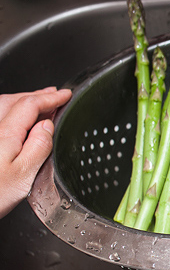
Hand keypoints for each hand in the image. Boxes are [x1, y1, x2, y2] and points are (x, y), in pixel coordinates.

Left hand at [0, 87, 71, 218]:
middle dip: (36, 95)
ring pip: (3, 108)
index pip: (30, 105)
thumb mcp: (23, 175)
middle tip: (54, 95)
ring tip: (38, 103)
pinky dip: (11, 112)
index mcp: (5, 135)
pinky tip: (16, 122)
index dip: (50, 97)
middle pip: (13, 101)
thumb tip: (48, 127)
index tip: (65, 95)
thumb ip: (38, 147)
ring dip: (22, 102)